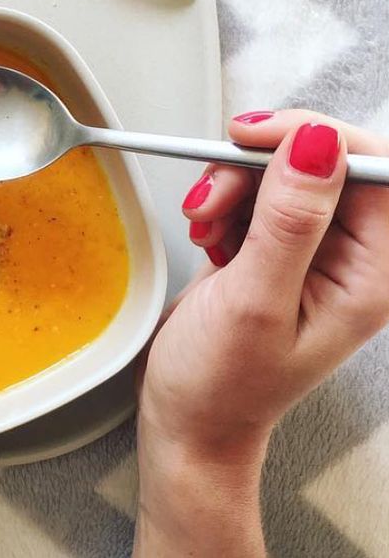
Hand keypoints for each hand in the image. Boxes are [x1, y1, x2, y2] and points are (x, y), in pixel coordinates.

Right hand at [139, 111, 388, 470]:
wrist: (187, 419)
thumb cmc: (223, 385)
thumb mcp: (255, 302)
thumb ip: (289, 221)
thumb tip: (317, 144)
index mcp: (370, 275)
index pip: (373, 171)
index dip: (318, 140)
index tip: (259, 138)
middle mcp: (348, 258)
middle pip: (320, 164)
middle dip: (258, 166)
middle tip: (215, 191)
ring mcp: (309, 251)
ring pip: (281, 173)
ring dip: (231, 184)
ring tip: (204, 222)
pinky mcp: (273, 248)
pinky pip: (254, 194)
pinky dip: (223, 201)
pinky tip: (206, 233)